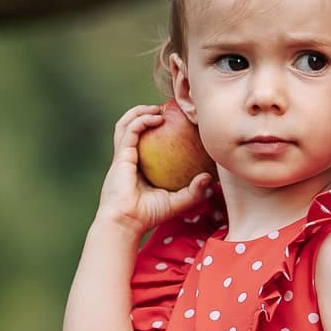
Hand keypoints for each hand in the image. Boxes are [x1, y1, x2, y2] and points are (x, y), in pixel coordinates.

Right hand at [97, 104, 211, 235]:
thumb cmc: (149, 215)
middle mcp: (129, 158)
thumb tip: (209, 177)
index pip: (145, 141)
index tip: (174, 121)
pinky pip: (130, 131)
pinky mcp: (120, 156)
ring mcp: (123, 155)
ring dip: (140, 111)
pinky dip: (142, 120)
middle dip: (146, 113)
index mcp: (139, 166)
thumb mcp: (177, 202)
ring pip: (126, 124)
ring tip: (159, 108)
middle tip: (167, 110)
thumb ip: (194, 191)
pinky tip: (157, 118)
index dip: (156, 127)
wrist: (127, 222)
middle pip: (132, 127)